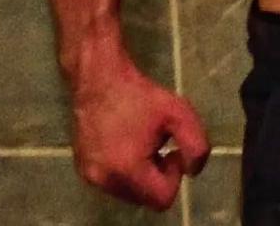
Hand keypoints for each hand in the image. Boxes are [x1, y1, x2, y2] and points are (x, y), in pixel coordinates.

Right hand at [71, 57, 210, 211]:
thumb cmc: (141, 95)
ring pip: (129, 192)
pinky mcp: (82, 169)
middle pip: (145, 198)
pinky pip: (112, 182)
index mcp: (128, 170)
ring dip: (141, 174)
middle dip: (158, 176)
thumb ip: (196, 146)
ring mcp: (90, 176)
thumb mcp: (180, 113)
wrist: (100, 80)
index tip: (172, 149)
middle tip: (159, 145)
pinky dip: (124, 171)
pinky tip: (126, 143)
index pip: (162, 199)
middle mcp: (104, 180)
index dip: (174, 176)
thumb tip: (192, 172)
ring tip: (142, 142)